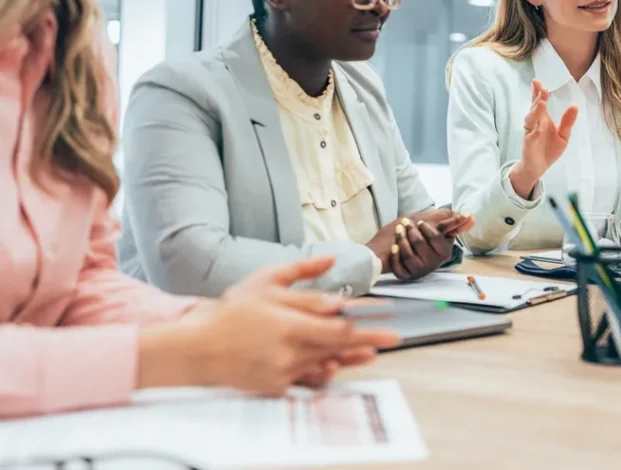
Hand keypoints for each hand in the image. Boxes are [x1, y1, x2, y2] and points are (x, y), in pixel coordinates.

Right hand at [139, 258, 399, 395]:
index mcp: (289, 325)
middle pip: (338, 349)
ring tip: (370, 353)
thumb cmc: (232, 311)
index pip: (339, 330)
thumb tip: (332, 263)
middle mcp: (289, 352)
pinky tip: (333, 365)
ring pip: (326, 364)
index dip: (366, 327)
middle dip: (367, 343)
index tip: (388, 323)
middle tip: (393, 339)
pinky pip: (305, 378)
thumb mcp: (266, 283)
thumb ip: (302, 276)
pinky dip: (321, 370)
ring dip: (349, 358)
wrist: (197, 348)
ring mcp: (282, 373)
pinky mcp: (275, 386)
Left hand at [388, 214, 469, 279]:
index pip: (436, 237)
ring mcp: (419, 271)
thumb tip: (471, 218)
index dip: (426, 228)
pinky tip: (394, 246)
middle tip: (406, 223)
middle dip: (411, 231)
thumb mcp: (437, 225)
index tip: (420, 222)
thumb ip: (453, 222)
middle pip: (420, 244)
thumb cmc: (420, 234)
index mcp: (443, 253)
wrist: (399, 245)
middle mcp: (433, 264)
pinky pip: (399, 267)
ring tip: (398, 230)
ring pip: (408, 255)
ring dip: (401, 240)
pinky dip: (395, 255)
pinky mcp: (406, 275)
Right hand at [509, 79, 577, 198]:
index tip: (537, 81)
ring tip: (541, 102)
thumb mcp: (563, 135)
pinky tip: (538, 124)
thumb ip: (568, 122)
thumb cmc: (549, 150)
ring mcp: (531, 132)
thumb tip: (575, 106)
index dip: (538, 92)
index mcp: (543, 119)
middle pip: (534, 107)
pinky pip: (531, 134)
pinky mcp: (529, 143)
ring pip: (530, 118)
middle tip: (541, 87)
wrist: (538, 168)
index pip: (539, 102)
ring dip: (535, 110)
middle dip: (537, 97)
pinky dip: (534, 128)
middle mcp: (535, 123)